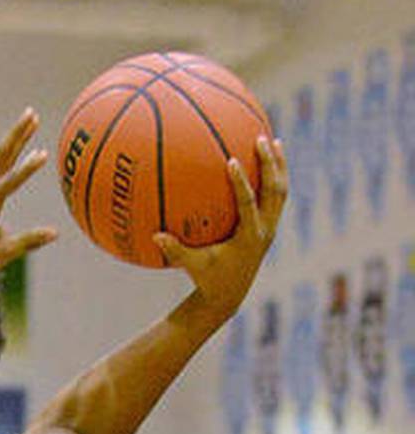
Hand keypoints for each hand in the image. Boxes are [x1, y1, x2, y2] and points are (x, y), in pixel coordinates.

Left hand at [0, 109, 57, 267]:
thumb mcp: (3, 253)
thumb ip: (28, 241)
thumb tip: (55, 233)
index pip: (9, 183)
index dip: (26, 169)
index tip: (43, 154)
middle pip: (1, 156)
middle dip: (17, 135)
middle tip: (33, 114)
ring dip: (15, 135)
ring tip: (32, 115)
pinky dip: (11, 147)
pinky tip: (22, 134)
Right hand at [155, 135, 287, 316]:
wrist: (230, 294)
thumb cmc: (207, 279)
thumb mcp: (191, 266)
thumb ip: (175, 251)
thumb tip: (154, 235)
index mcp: (248, 237)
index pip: (248, 204)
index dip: (241, 182)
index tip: (232, 160)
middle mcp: (265, 230)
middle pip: (273, 191)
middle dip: (269, 164)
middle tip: (261, 139)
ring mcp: (271, 227)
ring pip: (280, 191)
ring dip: (278, 165)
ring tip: (274, 141)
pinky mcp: (271, 225)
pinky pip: (276, 196)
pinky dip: (275, 176)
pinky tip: (269, 158)